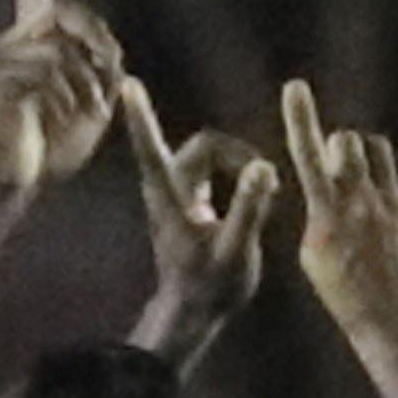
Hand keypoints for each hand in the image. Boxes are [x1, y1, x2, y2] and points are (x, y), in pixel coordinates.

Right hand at [0, 0, 123, 194]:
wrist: (14, 181)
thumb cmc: (52, 146)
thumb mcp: (92, 106)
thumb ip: (104, 75)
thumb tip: (116, 60)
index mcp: (31, 43)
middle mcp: (9, 43)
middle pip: (61, 14)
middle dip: (97, 41)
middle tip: (114, 75)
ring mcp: (0, 61)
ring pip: (60, 48)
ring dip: (88, 83)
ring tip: (93, 114)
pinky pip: (47, 72)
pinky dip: (70, 97)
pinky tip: (72, 121)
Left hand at [124, 79, 279, 363]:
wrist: (193, 313)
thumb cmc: (211, 287)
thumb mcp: (236, 249)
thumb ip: (249, 207)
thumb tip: (263, 166)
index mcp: (171, 197)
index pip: (152, 147)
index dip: (143, 116)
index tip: (127, 84)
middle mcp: (169, 189)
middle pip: (205, 146)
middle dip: (238, 154)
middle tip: (270, 185)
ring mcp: (177, 194)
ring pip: (210, 157)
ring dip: (240, 164)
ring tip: (268, 192)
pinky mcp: (188, 202)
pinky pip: (212, 170)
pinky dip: (236, 174)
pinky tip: (259, 196)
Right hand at [281, 78, 397, 346]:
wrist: (396, 323)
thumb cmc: (347, 295)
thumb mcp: (314, 256)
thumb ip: (317, 213)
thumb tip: (323, 186)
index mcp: (327, 215)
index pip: (307, 154)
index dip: (300, 117)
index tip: (295, 86)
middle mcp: (361, 202)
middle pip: (348, 140)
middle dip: (338, 144)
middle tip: (336, 165)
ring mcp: (394, 204)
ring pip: (379, 149)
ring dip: (365, 154)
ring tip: (362, 178)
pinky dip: (390, 172)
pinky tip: (385, 194)